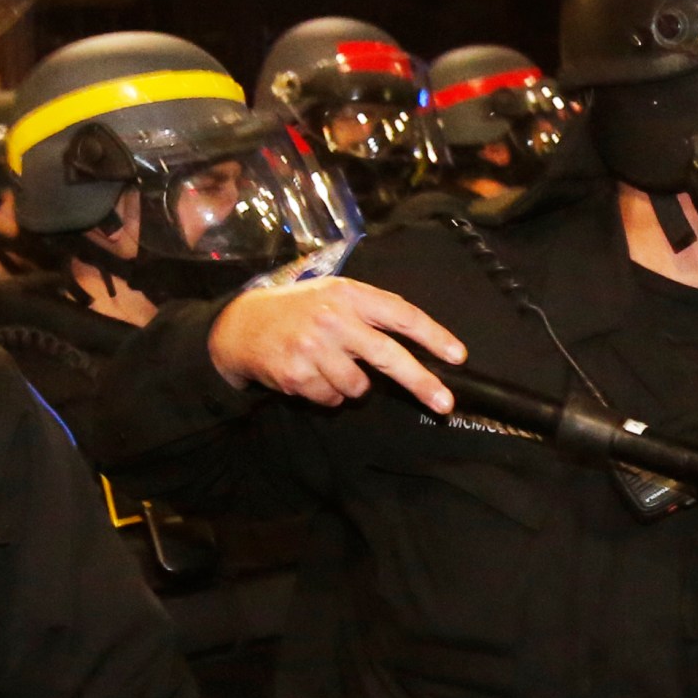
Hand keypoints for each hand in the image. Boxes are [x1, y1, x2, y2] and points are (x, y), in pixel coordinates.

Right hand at [205, 276, 466, 412]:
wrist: (240, 325)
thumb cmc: (299, 310)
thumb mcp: (334, 295)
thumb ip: (371, 313)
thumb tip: (416, 347)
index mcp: (348, 294)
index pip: (401, 315)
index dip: (433, 336)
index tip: (457, 356)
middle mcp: (333, 318)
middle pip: (389, 355)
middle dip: (421, 382)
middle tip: (445, 403)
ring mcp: (313, 347)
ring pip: (358, 386)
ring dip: (352, 385)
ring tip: (329, 366)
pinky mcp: (296, 374)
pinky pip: (331, 399)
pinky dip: (327, 394)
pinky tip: (309, 374)